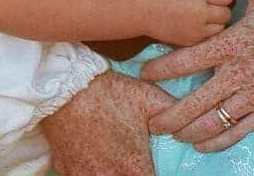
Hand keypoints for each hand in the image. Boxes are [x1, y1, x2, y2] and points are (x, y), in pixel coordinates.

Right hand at [40, 70, 175, 174]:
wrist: (63, 86)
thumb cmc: (107, 93)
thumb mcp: (148, 98)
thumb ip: (174, 115)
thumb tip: (190, 126)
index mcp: (133, 168)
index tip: (151, 169)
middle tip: (135, 165)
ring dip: (111, 175)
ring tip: (115, 164)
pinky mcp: (65, 170)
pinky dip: (90, 173)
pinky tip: (94, 161)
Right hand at [135, 0, 234, 46]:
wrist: (139, 10)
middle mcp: (201, 12)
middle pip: (226, 12)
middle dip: (220, 7)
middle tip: (209, 4)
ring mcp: (197, 30)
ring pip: (221, 27)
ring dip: (215, 21)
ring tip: (203, 16)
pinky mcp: (191, 42)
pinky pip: (208, 37)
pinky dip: (205, 31)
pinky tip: (195, 24)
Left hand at [140, 0, 253, 151]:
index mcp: (232, 44)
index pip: (185, 61)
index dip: (160, 70)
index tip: (144, 74)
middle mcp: (238, 75)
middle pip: (193, 103)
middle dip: (167, 115)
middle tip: (151, 120)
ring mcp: (253, 97)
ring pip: (212, 123)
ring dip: (188, 131)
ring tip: (172, 133)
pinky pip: (236, 133)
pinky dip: (216, 142)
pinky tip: (202, 145)